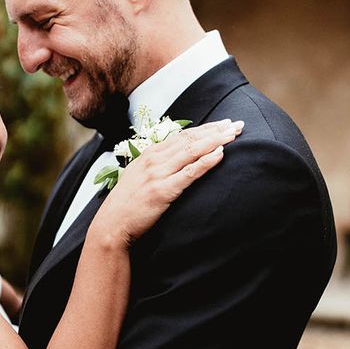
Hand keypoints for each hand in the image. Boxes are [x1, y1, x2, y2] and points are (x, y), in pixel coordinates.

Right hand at [90, 119, 242, 246]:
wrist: (112, 224)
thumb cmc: (127, 203)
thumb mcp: (139, 176)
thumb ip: (156, 165)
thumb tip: (176, 159)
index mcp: (149, 154)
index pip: (182, 136)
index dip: (205, 129)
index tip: (223, 124)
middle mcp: (154, 160)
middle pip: (190, 139)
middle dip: (215, 130)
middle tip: (237, 125)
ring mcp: (158, 174)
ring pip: (192, 151)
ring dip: (215, 141)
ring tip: (234, 135)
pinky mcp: (163, 190)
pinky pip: (189, 173)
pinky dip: (205, 162)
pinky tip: (220, 154)